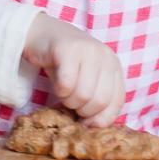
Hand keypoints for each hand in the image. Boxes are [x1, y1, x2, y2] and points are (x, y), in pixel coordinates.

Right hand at [23, 12, 125, 126]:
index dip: (100, 118)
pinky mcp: (68, 49)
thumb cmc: (65, 63)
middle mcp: (106, 56)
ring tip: (62, 90)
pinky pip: (66, 84)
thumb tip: (94, 126)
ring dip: (68, 100)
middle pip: (99, 101)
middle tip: (70, 100)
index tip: (85, 120)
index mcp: (114, 66)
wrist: (41, 33)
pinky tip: (56, 82)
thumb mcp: (86, 80)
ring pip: (83, 95)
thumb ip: (96, 100)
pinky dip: (59, 90)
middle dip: (81, 110)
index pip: (117, 102)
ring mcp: (88, 50)